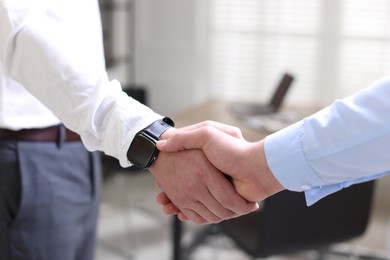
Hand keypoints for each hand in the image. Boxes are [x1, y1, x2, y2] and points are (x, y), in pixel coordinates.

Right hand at [156, 122, 283, 217]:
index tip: (159, 178)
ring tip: (166, 205)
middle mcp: (208, 174)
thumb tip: (162, 143)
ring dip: (177, 203)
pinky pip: (201, 209)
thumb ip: (184, 138)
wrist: (257, 169)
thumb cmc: (232, 150)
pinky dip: (191, 213)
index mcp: (203, 160)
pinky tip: (180, 211)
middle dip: (171, 192)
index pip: (181, 166)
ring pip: (190, 199)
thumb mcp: (207, 134)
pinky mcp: (220, 201)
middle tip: (160, 196)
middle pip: (183, 185)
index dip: (169, 174)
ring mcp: (214, 188)